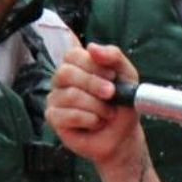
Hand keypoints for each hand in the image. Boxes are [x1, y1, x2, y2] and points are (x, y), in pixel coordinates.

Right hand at [48, 43, 142, 169]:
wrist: (123, 135)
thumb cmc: (122, 104)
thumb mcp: (127, 76)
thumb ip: (113, 57)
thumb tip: (92, 47)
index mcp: (78, 65)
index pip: (72, 55)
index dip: (92, 64)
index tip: (111, 76)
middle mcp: (62, 80)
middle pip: (66, 72)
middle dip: (94, 84)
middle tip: (111, 94)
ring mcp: (55, 98)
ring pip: (70, 95)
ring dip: (96, 106)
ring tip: (107, 114)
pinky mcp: (53, 118)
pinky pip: (67, 115)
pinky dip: (89, 120)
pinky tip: (96, 123)